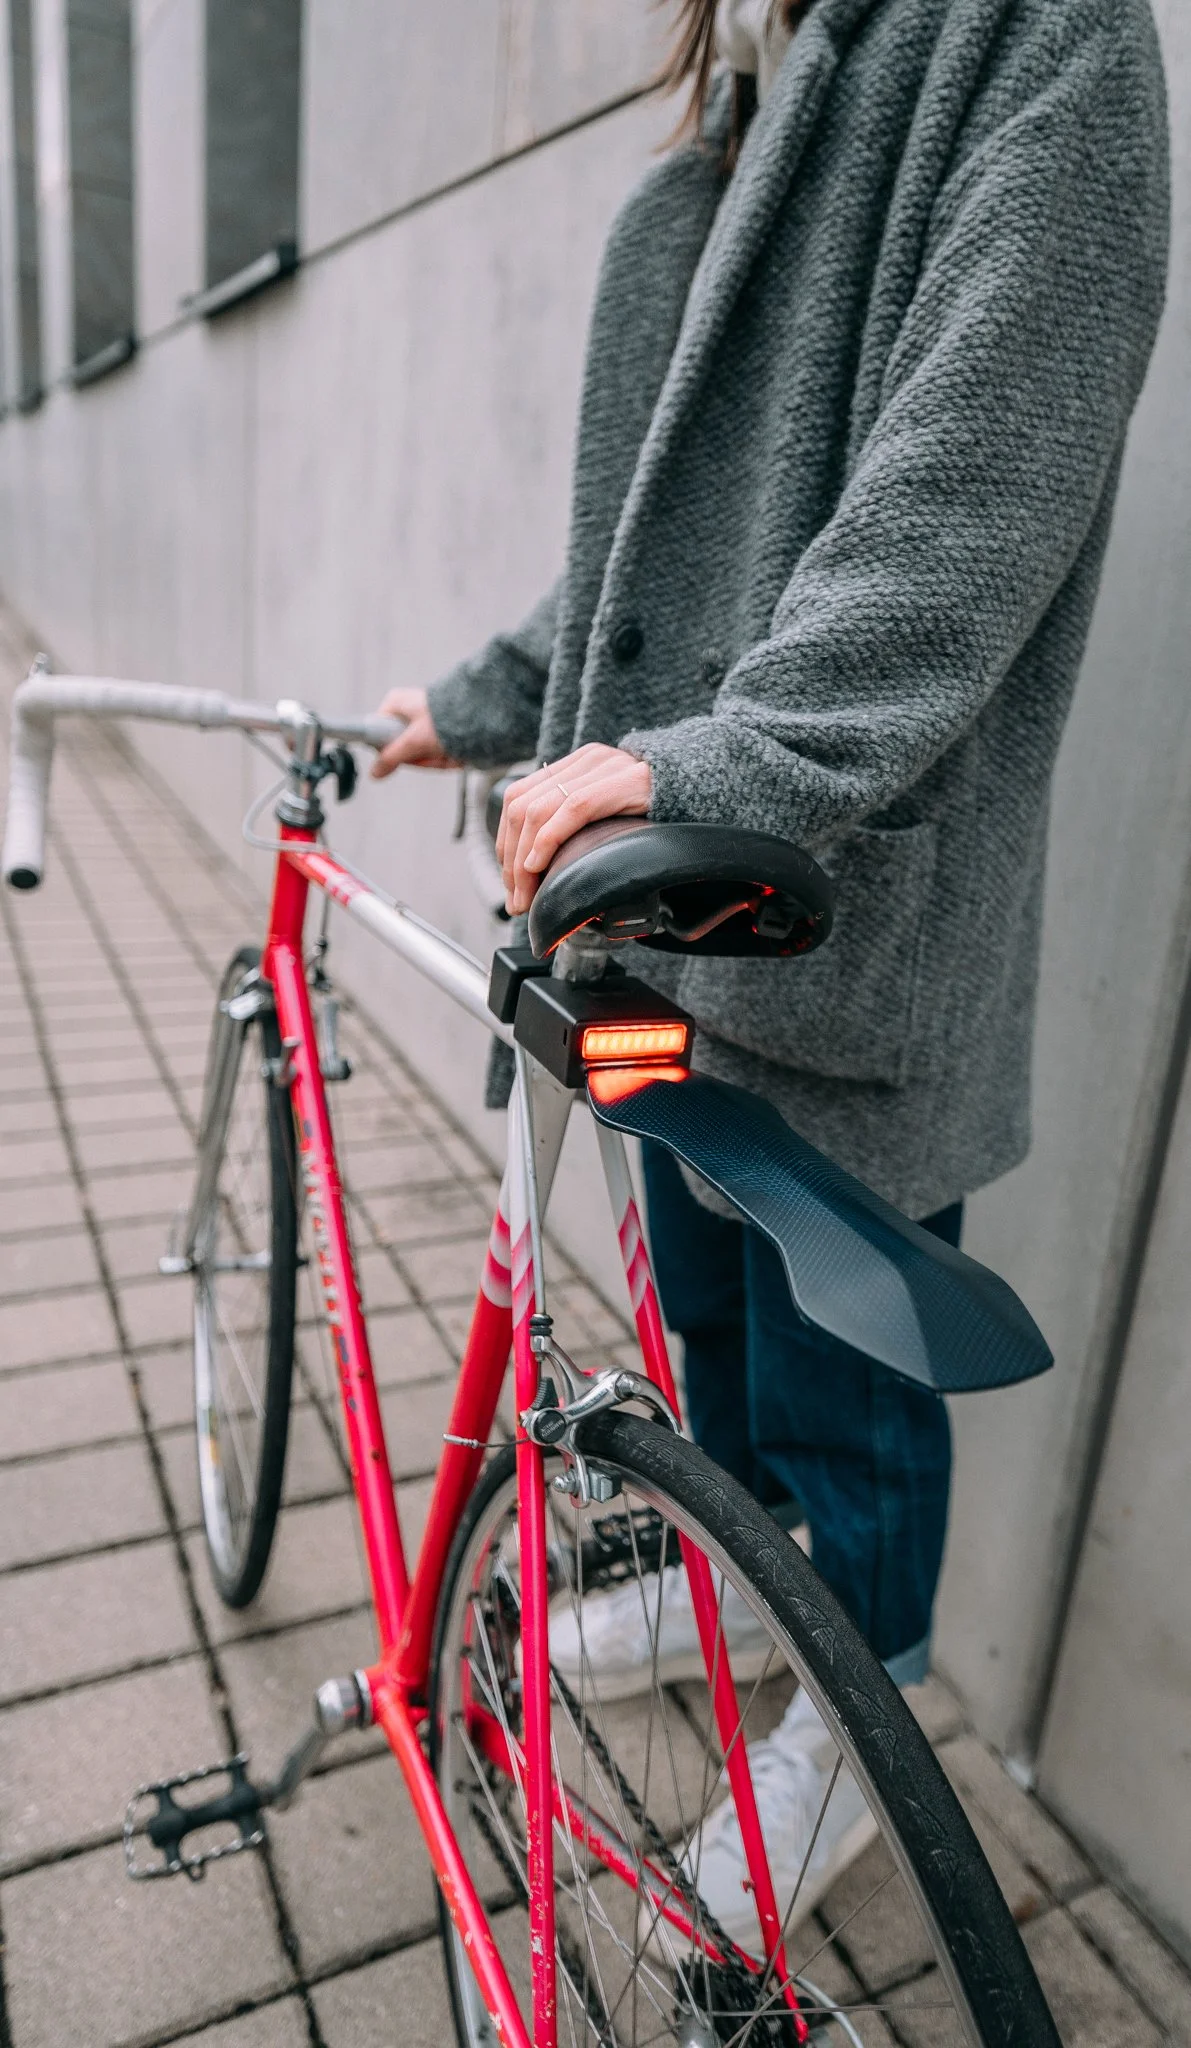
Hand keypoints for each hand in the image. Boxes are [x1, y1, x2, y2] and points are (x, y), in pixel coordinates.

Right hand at [369, 688, 459, 777]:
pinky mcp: (437, 733)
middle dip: (421, 758)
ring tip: (449, 751)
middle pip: (402, 749)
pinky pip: (435, 753)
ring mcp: (423, 723)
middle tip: (434, 752)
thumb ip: (392, 757)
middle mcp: (407, 712)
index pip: (378, 734)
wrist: (482, 714)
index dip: (391, 751)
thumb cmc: (449, 716)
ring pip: (420, 754)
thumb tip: (375, 772)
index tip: (405, 755)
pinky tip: (455, 754)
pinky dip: (446, 758)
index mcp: (395, 704)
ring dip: (436, 759)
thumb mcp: (415, 740)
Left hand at [497, 743, 651, 914]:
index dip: (505, 843)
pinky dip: (547, 841)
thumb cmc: (664, 810)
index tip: (512, 882)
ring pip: (538, 811)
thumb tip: (544, 866)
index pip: (517, 797)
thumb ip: (581, 824)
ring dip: (524, 862)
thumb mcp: (612, 813)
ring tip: (529, 895)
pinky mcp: (625, 781)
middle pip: (520, 806)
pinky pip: (572, 808)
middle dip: (510, 860)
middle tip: (518, 900)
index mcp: (577, 764)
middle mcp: (585, 761)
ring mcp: (604, 767)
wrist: (712, 784)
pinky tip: (540, 866)